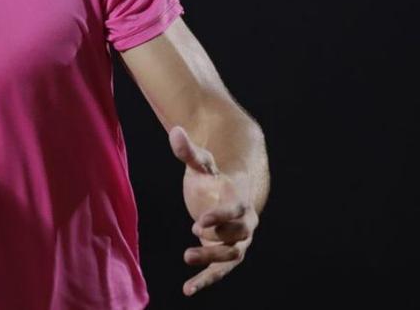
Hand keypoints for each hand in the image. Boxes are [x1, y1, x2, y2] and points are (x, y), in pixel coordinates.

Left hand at [170, 126, 258, 296]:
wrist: (228, 190)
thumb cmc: (214, 175)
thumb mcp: (201, 164)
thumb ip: (189, 151)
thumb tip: (174, 130)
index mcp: (240, 198)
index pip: (236, 210)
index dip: (221, 216)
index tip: (200, 221)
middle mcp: (244, 221)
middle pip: (239, 234)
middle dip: (219, 237)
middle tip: (195, 230)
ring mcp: (237, 239)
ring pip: (232, 254)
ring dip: (212, 259)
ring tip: (186, 257)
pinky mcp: (226, 253)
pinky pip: (221, 270)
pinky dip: (206, 280)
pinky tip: (187, 290)